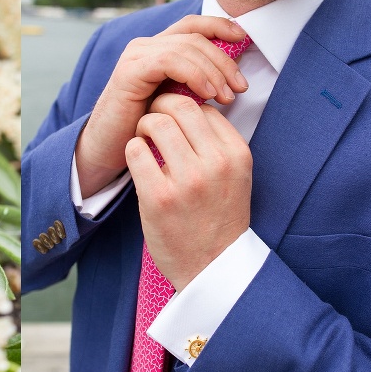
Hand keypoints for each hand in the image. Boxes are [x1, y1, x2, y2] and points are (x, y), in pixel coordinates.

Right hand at [75, 15, 248, 196]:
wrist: (109, 150)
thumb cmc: (144, 130)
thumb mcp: (177, 102)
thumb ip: (196, 84)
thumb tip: (233, 77)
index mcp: (156, 49)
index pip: (192, 24)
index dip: (220, 25)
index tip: (245, 40)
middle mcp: (144, 47)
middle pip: (194, 36)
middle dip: (224, 59)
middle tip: (240, 87)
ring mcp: (135, 57)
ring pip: (185, 47)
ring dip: (213, 70)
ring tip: (226, 96)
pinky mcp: (129, 72)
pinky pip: (169, 61)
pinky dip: (194, 74)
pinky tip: (206, 94)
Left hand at [125, 93, 251, 291]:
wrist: (213, 266)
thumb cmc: (219, 217)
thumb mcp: (234, 176)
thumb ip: (217, 143)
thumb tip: (191, 104)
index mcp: (237, 155)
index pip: (205, 107)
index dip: (184, 104)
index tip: (173, 116)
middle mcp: (215, 164)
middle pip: (180, 106)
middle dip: (160, 105)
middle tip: (152, 118)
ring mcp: (187, 181)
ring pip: (156, 123)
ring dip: (144, 124)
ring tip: (143, 137)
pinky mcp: (158, 198)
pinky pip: (136, 151)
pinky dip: (133, 148)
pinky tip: (138, 159)